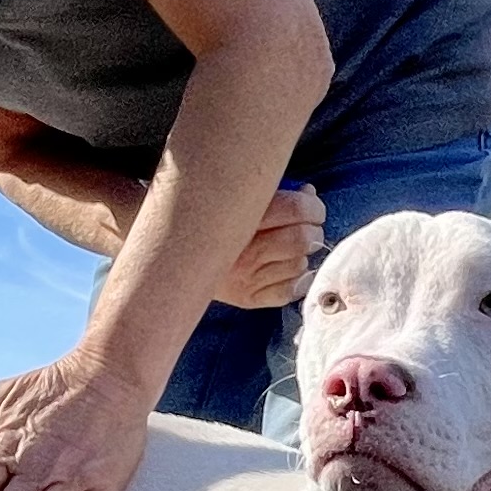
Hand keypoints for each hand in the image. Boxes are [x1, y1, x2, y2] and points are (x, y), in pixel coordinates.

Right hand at [214, 184, 323, 308]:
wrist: (177, 257)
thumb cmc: (214, 222)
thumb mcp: (237, 198)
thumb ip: (273, 192)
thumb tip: (309, 194)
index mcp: (239, 216)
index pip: (297, 209)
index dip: (314, 207)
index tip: (313, 209)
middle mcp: (242, 250)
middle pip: (302, 239)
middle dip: (312, 232)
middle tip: (306, 229)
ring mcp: (245, 277)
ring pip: (299, 265)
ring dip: (300, 256)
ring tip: (285, 249)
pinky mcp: (248, 297)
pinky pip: (290, 290)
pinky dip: (295, 280)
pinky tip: (284, 269)